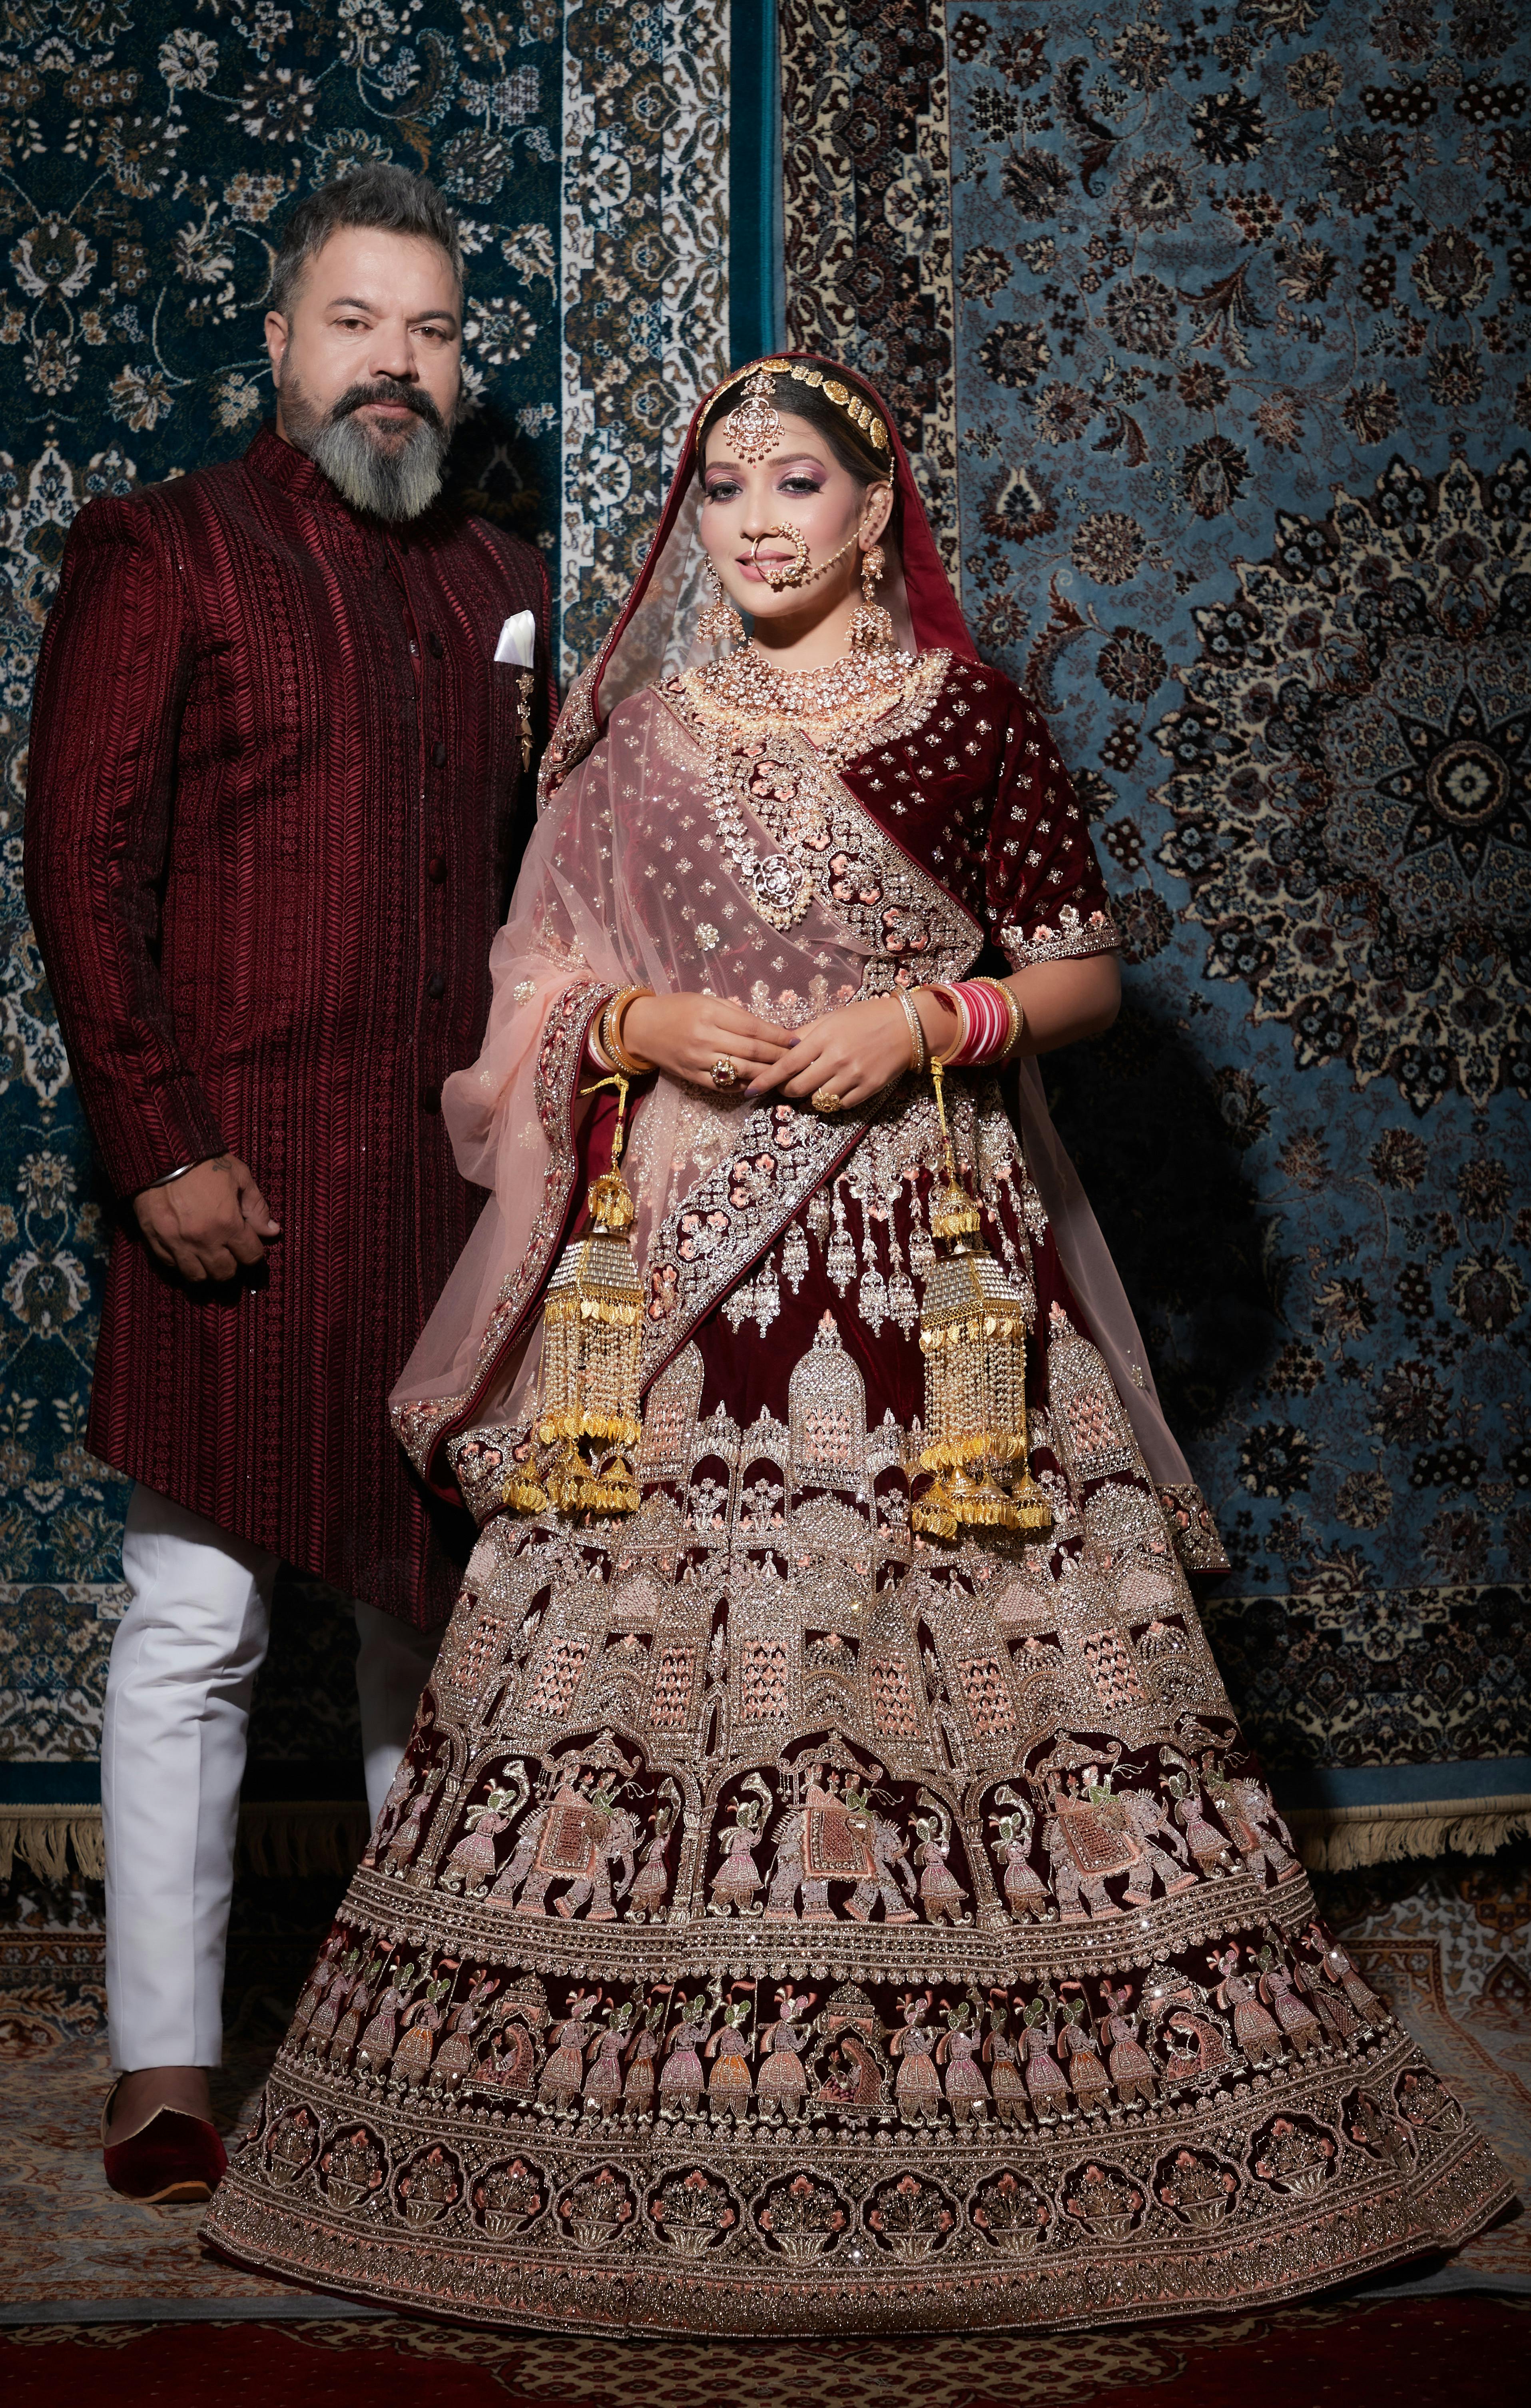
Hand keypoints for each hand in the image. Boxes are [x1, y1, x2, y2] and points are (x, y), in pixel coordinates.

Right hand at [132, 1153, 280, 1282]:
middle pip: (224, 1273)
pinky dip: (181, 1263)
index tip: (250, 1245)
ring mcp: (177, 1243)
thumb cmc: (204, 1162)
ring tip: (209, 1257)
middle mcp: (203, 1239)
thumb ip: (256, 1207)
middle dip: (232, 1266)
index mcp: (228, 1223)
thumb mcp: (239, 1176)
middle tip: (230, 1253)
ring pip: (197, 1276)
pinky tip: (187, 1251)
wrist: (161, 1152)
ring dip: (206, 1271)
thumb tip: (272, 1231)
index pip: (250, 1256)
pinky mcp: (155, 1241)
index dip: (254, 1253)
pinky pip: (171, 1265)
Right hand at [621, 991, 791, 1089]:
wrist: (641, 1027)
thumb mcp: (706, 1000)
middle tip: (796, 1059)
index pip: (753, 1028)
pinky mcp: (691, 1077)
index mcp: (710, 1013)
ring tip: (783, 1073)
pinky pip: (724, 1085)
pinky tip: (757, 1083)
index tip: (796, 1039)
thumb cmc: (678, 1008)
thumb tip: (768, 1030)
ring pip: (741, 1071)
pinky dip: (744, 1086)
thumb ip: (736, 1014)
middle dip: (778, 1056)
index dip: (778, 1036)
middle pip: (751, 1051)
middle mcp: (704, 1037)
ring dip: (766, 1074)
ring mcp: (697, 1060)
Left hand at [746, 991, 944, 1110]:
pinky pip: (840, 1105)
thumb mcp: (831, 1019)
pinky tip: (831, 1091)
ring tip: (810, 1087)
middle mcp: (837, 1059)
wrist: (906, 1026)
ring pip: (818, 1100)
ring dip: (808, 1097)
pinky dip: (830, 1102)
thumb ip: (804, 1034)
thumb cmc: (865, 1018)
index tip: (750, 1090)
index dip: (765, 1080)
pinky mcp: (869, 1089)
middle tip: (785, 1086)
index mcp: (824, 1038)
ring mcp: (854, 1076)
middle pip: (798, 1088)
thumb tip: (778, 1047)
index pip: (786, 1065)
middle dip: (786, 1090)